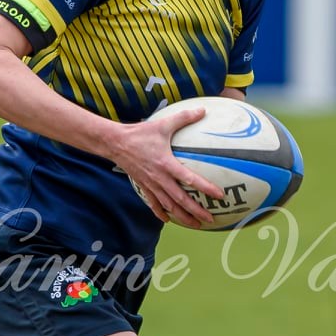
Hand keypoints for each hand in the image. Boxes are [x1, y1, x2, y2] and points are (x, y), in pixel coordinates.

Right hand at [111, 105, 224, 228]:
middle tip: (210, 219)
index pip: (190, 179)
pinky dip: (161, 213)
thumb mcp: (163, 124)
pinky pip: (154, 204)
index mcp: (167, 164)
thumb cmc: (140, 133)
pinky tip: (168, 220)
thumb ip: (184, 118)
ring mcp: (151, 185)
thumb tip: (202, 110)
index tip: (219, 195)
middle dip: (196, 211)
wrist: (115, 143)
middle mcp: (160, 178)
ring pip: (169, 206)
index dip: (206, 188)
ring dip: (183, 217)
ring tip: (195, 225)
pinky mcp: (143, 187)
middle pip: (181, 200)